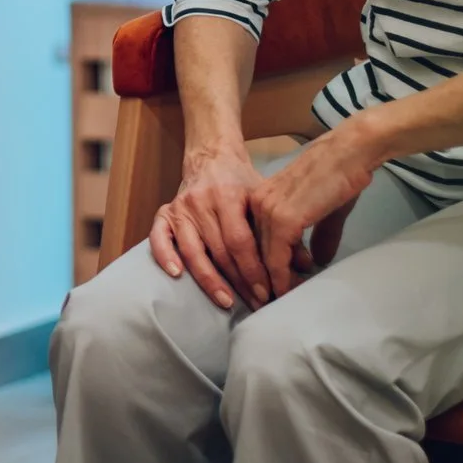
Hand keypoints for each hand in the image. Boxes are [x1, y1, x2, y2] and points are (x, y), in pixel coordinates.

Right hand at [149, 144, 270, 310]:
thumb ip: (282, 229)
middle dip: (238, 281)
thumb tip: (303, 266)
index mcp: (226, 195)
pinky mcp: (165, 213)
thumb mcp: (264, 198)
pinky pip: (159, 238)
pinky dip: (164, 256)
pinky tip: (176, 275)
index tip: (266, 292)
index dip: (252, 269)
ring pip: (192, 250)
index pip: (239, 240)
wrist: (211, 157)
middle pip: (218, 250)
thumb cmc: (241, 182)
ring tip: (225, 302)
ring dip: (209, 280)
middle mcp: (200, 202)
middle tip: (255, 304)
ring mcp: (180, 208)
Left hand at [247, 126, 376, 300]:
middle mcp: (257, 205)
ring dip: (269, 284)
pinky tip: (286, 293)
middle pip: (252, 252)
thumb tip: (319, 261)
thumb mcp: (325, 210)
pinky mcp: (283, 219)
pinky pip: (275, 258)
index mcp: (262, 200)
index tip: (266, 290)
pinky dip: (280, 278)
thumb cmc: (340, 176)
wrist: (349, 152)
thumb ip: (319, 235)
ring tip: (276, 305)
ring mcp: (268, 211)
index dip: (260, 268)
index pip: (254, 241)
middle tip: (266, 305)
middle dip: (259, 281)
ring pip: (261, 259)